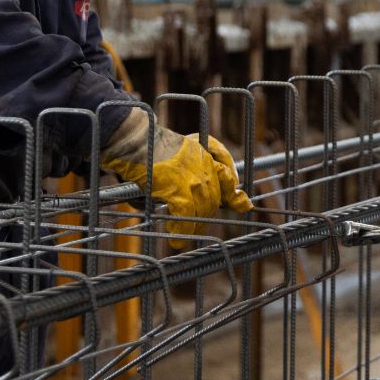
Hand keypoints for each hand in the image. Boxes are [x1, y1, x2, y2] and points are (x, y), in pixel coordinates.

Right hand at [100, 117, 252, 243]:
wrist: (137, 140)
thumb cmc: (148, 144)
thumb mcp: (178, 149)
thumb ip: (191, 166)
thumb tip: (188, 189)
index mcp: (204, 154)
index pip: (227, 176)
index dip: (234, 194)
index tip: (243, 204)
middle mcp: (205, 166)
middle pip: (213, 198)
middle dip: (206, 215)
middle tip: (196, 226)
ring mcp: (194, 179)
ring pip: (202, 210)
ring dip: (194, 226)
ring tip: (183, 234)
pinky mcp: (180, 191)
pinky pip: (186, 217)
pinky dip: (181, 230)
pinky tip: (175, 239)